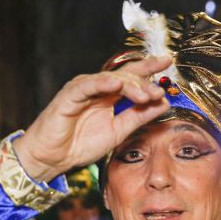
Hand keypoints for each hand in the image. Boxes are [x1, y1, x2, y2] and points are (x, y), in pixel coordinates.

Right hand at [12, 56, 171, 180]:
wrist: (52, 158)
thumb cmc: (80, 144)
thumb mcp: (119, 131)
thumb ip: (139, 116)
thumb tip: (163, 103)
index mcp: (110, 95)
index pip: (133, 77)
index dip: (149, 67)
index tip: (167, 61)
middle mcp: (98, 88)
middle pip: (125, 76)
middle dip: (145, 83)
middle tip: (160, 91)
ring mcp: (83, 89)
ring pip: (110, 79)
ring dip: (130, 86)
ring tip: (145, 94)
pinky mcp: (69, 95)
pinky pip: (87, 86)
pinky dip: (102, 83)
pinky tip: (116, 84)